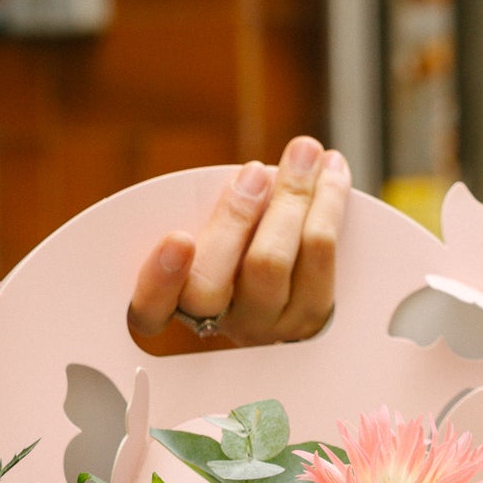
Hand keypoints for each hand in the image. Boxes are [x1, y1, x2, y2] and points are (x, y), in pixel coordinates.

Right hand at [128, 136, 349, 352]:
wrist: (304, 278)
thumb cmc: (243, 239)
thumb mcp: (214, 228)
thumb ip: (214, 211)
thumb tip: (248, 176)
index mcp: (177, 305)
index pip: (150, 311)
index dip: (159, 281)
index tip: (178, 238)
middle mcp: (219, 325)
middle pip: (211, 285)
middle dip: (233, 219)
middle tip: (254, 171)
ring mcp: (266, 329)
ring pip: (271, 267)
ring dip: (290, 200)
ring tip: (304, 153)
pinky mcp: (311, 321)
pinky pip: (320, 264)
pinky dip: (328, 207)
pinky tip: (332, 170)